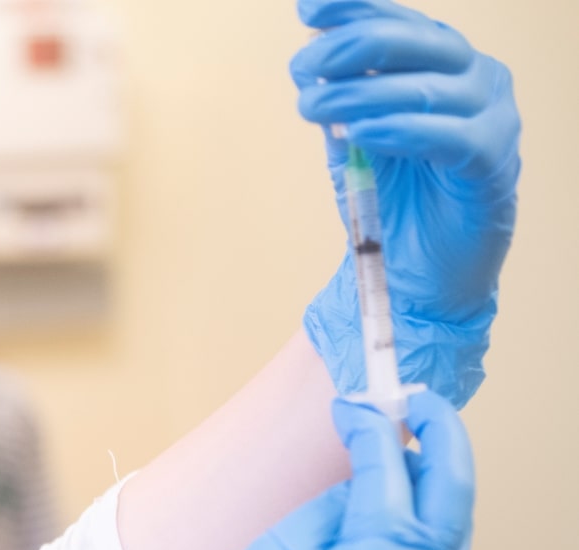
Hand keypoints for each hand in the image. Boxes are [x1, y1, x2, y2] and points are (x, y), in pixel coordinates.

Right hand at [119, 390, 473, 549]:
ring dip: (435, 477)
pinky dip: (422, 517)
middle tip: (416, 400)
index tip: (360, 397)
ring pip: (450, 525)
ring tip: (406, 439)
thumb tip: (364, 485)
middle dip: (439, 438)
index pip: (394, 468)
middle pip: (451, 491)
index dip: (378, 423)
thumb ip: (334, 507)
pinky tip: (393, 499)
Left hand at [294, 0, 519, 407]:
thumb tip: (309, 58)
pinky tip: (359, 135)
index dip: (356, 10)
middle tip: (304, 65)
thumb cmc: (391, 201)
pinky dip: (401, 131)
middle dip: (355, 47)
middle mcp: (478, 82)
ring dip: (363, 96)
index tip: (308, 9)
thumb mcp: (353, 140)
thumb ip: (338, 100)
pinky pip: (449, 138)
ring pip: (430, 90)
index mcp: (446, 65)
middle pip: (421, 44)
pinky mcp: (492, 166)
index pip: (402, 23)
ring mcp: (493, 121)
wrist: (417, 274)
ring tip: (314, 106)